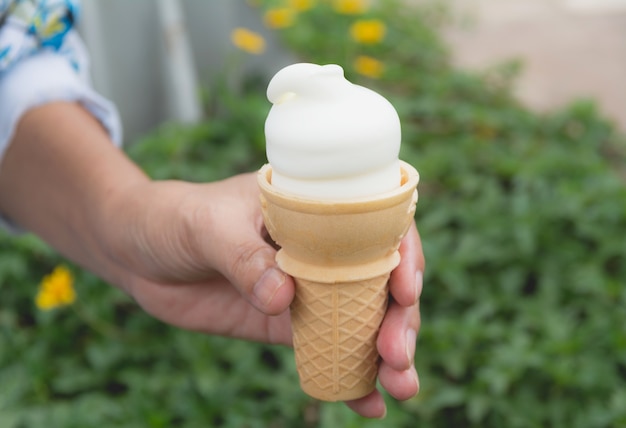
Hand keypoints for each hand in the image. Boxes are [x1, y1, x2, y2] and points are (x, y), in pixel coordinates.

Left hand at [108, 174, 422, 418]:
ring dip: (385, 355)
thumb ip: (244, 258)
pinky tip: (368, 404)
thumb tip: (285, 298)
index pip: (377, 225)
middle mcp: (322, 249)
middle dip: (399, 318)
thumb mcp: (207, 226)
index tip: (405, 289)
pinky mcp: (285, 325)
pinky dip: (349, 378)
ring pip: (361, 321)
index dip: (404, 255)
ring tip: (400, 387)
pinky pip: (326, 351)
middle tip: (396, 354)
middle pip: (380, 281)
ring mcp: (307, 290)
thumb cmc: (174, 217)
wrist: (138, 250)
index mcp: (314, 208)